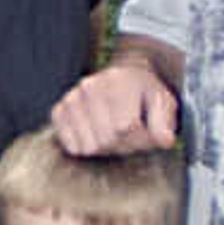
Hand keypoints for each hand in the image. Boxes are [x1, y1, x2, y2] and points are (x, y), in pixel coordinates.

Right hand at [51, 56, 177, 156]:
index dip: (141, 139)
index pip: (126, 128)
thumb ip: (164, 121)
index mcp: (118, 80)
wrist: (122, 76)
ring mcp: (72, 99)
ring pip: (89, 147)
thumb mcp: (163, 101)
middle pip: (106, 140)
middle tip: (132, 136)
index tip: (148, 134)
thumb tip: (164, 140)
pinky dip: (86, 147)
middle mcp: (90, 86)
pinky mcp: (59, 111)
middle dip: (124, 145)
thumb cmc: (144, 93)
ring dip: (106, 148)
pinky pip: (71, 147)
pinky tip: (97, 134)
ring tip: (115, 134)